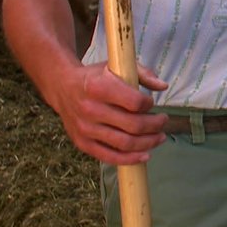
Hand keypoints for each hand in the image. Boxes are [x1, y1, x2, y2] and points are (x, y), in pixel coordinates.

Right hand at [49, 61, 169, 164]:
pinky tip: (145, 155)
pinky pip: (109, 157)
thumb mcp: (116, 66)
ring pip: (124, 143)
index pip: (135, 102)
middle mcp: (90, 109)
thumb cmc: (96, 77)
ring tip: (160, 137)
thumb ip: (142, 74)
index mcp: (99, 87)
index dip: (149, 104)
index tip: (152, 103)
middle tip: (163, 121)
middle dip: (155, 125)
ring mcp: (85, 129)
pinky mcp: (82, 143)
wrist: (63, 88)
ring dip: (148, 142)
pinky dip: (130, 159)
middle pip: (133, 125)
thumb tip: (163, 86)